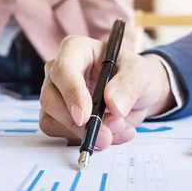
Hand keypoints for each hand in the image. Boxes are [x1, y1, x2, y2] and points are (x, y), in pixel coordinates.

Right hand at [39, 35, 175, 147]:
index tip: (85, 116)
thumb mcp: (141, 74)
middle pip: (50, 99)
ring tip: (118, 130)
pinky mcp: (59, 117)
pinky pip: (62, 134)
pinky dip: (86, 140)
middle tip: (107, 134)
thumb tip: (114, 104)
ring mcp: (56, 95)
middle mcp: (60, 71)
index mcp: (76, 50)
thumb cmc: (136, 76)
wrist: (139, 96)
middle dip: (78, 123)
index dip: (72, 94)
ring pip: (52, 120)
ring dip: (84, 133)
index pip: (64, 70)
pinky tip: (111, 135)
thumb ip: (129, 85)